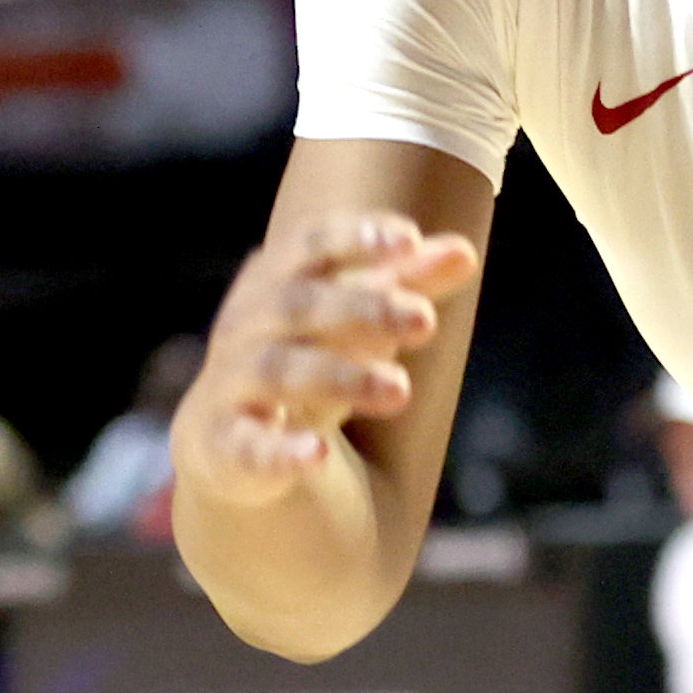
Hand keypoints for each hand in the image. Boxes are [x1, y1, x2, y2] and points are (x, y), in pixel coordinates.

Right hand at [178, 213, 483, 511]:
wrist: (232, 439)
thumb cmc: (309, 354)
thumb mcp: (356, 319)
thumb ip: (406, 285)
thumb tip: (465, 252)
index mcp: (276, 279)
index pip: (309, 243)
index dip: (354, 237)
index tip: (409, 239)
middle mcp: (246, 324)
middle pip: (299, 305)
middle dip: (363, 308)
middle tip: (426, 321)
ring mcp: (230, 383)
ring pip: (280, 371)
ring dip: (340, 377)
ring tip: (400, 390)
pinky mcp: (227, 445)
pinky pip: (249, 445)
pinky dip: (281, 450)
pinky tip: (318, 454)